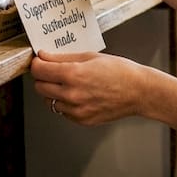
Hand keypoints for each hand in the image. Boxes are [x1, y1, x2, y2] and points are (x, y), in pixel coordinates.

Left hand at [30, 50, 151, 125]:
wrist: (138, 92)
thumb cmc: (119, 71)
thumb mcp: (90, 56)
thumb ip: (62, 57)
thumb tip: (43, 56)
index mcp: (73, 74)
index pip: (39, 70)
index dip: (37, 64)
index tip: (40, 61)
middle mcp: (72, 94)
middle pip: (39, 87)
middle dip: (43, 77)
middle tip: (53, 71)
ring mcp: (76, 110)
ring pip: (49, 101)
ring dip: (53, 92)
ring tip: (70, 84)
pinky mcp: (81, 120)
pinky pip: (62, 111)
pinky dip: (65, 103)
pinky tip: (80, 95)